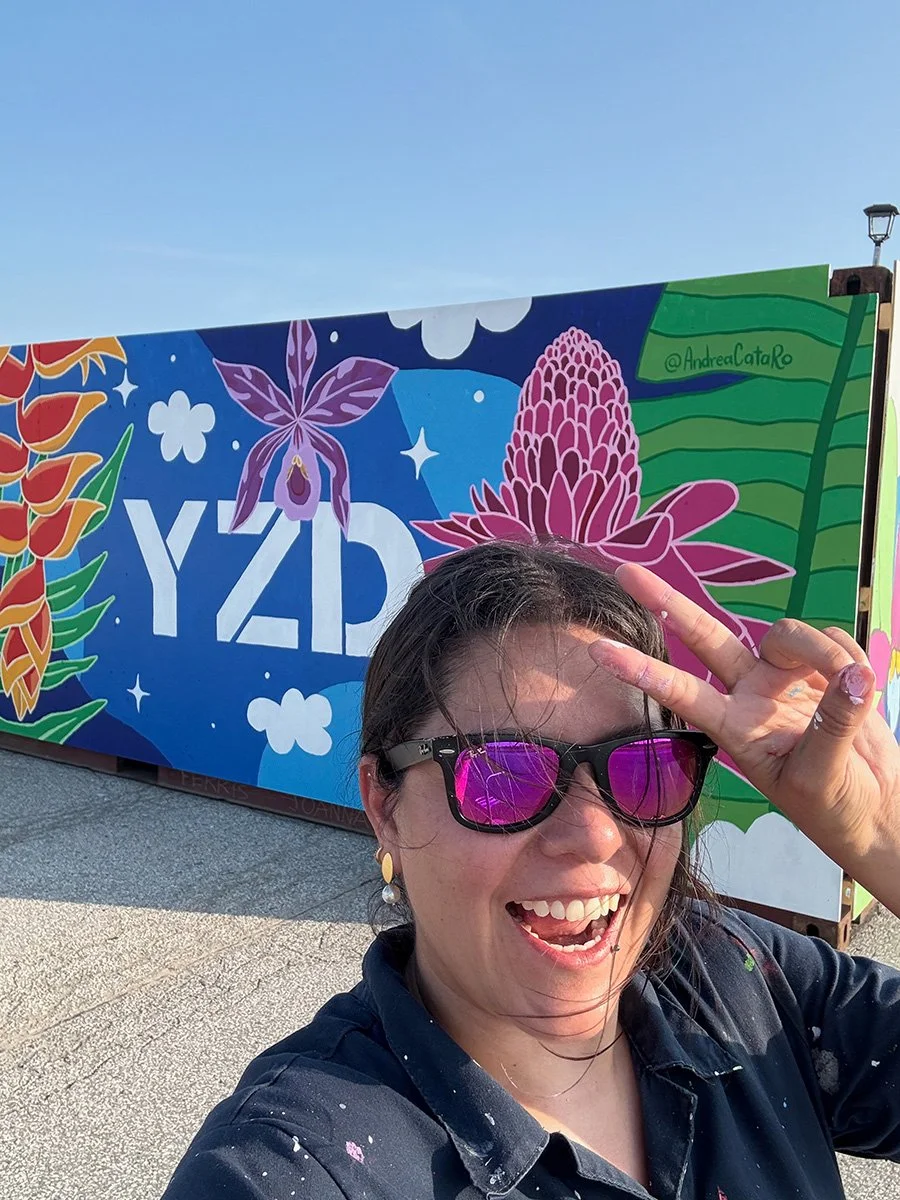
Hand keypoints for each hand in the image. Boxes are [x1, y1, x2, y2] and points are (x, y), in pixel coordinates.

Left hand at [588, 563, 899, 917]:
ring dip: (825, 650)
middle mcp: (751, 694)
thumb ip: (833, 724)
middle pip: (704, 636)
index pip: (681, 692)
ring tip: (856, 685)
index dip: (642, 670)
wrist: (875, 809)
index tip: (597, 651)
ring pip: (788, 634)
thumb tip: (851, 677)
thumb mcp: (824, 776)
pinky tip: (863, 686)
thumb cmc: (835, 807)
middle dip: (666, 602)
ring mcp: (783, 678)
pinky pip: (834, 639)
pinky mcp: (823, 669)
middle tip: (624, 570)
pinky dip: (853, 658)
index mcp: (736, 728)